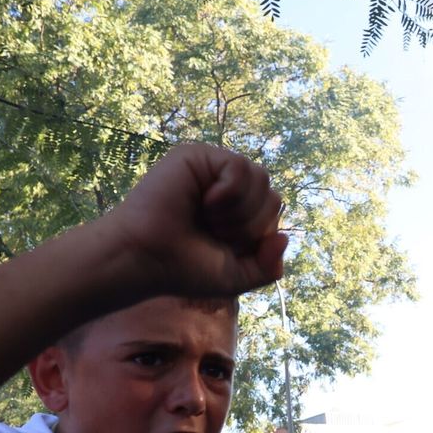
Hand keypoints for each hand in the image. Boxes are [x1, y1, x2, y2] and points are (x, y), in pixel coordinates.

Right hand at [105, 143, 287, 298]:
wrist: (149, 259)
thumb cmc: (185, 268)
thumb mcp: (237, 276)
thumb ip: (269, 266)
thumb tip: (284, 236)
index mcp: (237, 212)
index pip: (274, 213)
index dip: (258, 236)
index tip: (226, 248)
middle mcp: (227, 188)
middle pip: (272, 196)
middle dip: (250, 226)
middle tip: (215, 234)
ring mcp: (213, 170)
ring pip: (261, 179)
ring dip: (240, 212)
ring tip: (209, 219)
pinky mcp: (198, 156)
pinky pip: (240, 167)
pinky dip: (229, 194)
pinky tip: (206, 203)